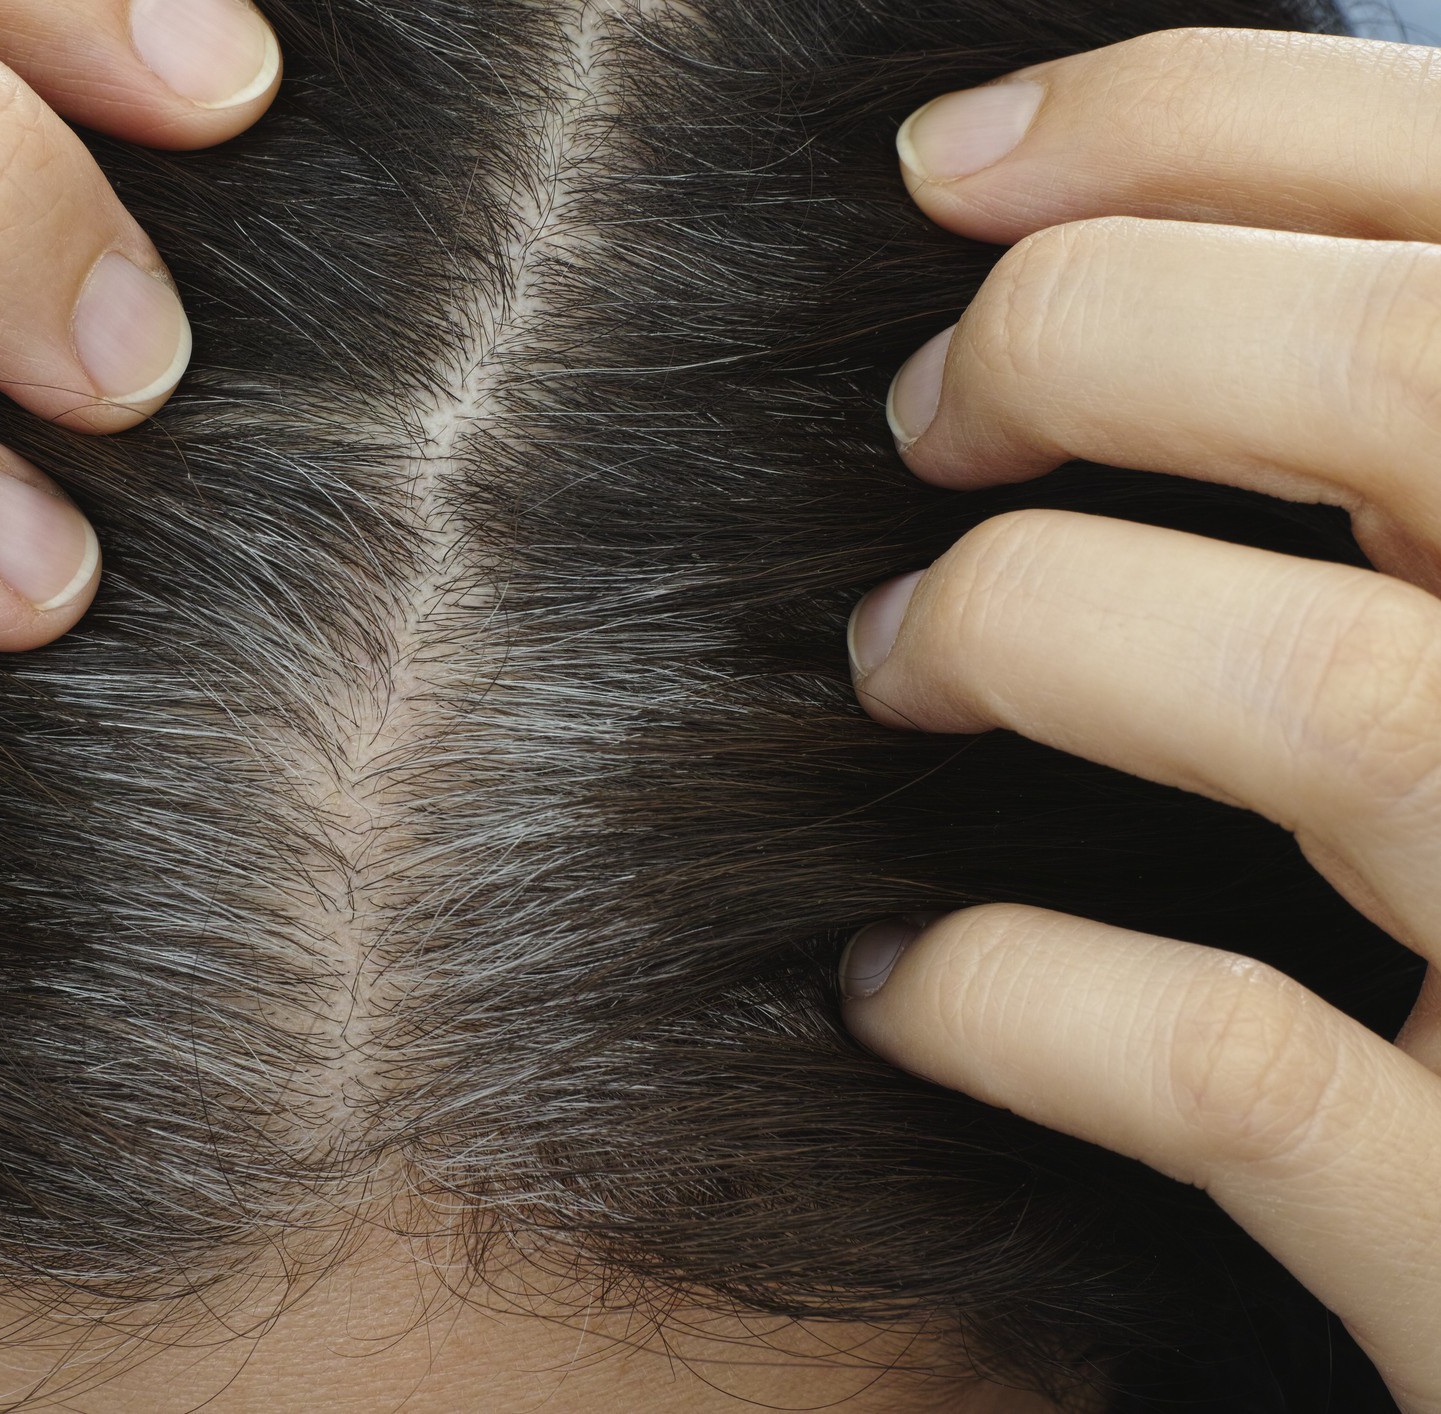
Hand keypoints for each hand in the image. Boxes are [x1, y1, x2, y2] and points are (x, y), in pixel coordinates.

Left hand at [841, 28, 1440, 1408]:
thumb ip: (1412, 461)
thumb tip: (1138, 256)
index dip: (1193, 118)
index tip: (950, 163)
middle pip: (1410, 378)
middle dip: (1090, 333)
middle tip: (924, 410)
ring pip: (1332, 705)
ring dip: (1033, 632)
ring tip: (893, 661)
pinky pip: (1229, 1070)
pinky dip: (1010, 1000)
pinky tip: (891, 985)